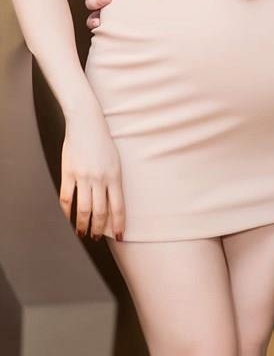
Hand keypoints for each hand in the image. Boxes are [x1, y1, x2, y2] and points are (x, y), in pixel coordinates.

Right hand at [60, 96, 125, 240]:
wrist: (86, 122)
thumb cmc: (103, 141)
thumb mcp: (115, 160)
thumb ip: (113, 182)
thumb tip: (112, 205)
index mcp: (115, 175)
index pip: (118, 207)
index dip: (119, 224)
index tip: (119, 237)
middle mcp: (100, 178)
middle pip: (100, 212)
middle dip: (100, 229)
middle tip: (97, 237)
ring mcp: (83, 176)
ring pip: (84, 209)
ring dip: (83, 224)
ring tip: (82, 233)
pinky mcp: (68, 173)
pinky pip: (67, 198)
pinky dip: (67, 212)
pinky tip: (68, 219)